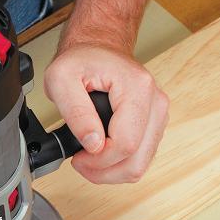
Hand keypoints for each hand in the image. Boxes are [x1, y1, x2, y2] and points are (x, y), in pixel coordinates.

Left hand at [43, 45, 169, 183]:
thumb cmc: (81, 60)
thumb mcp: (61, 79)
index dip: (98, 161)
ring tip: (89, 159)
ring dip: (111, 170)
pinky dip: (119, 164)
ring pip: (140, 164)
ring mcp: (158, 113)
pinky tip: (101, 153)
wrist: (98, 47)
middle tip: (81, 163)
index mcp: (137, 88)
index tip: (78, 158)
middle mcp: (155, 102)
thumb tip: (93, 144)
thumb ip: (75, 112)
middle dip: (104, 171)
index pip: (125, 144)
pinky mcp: (155, 123)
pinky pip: (141, 157)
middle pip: (137, 161)